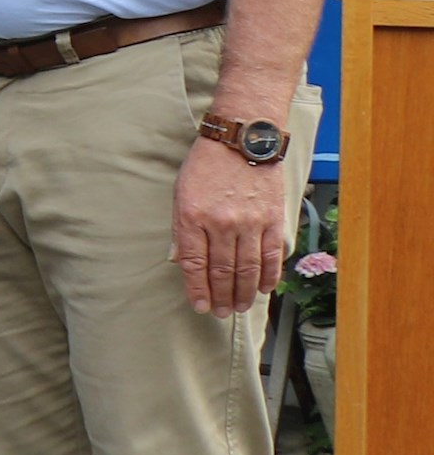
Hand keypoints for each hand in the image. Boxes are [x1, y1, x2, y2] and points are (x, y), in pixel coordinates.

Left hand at [174, 135, 287, 314]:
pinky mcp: (273, 219)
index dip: (198, 290)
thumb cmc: (206, 167)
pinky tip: (264, 289)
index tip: (200, 306)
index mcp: (192, 218)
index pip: (195, 265)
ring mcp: (250, 222)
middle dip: (222, 297)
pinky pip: (271, 254)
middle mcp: (221, 223)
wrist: (242, 140)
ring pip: (248, 268)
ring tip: (240, 307)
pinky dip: (268, 275)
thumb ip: (182, 230)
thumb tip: (184, 263)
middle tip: (222, 313)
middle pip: (222, 271)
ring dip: (244, 292)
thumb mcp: (181, 195)